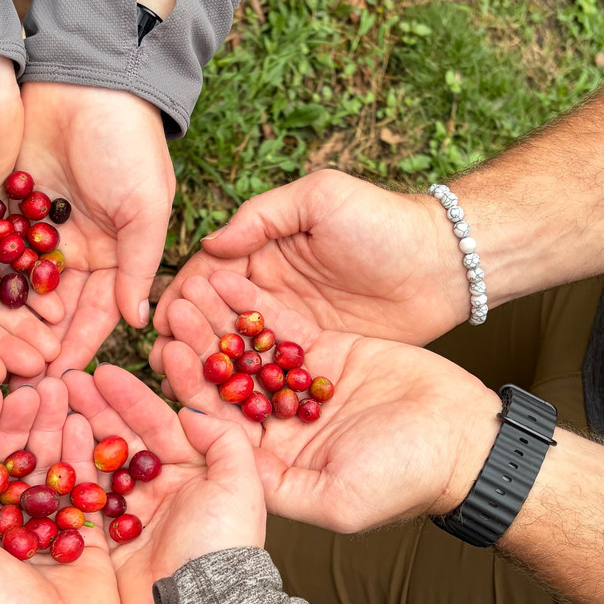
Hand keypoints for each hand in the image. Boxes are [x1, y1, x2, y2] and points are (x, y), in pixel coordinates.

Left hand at [0, 379, 121, 603]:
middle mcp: (8, 525)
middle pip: (13, 457)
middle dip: (21, 419)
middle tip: (34, 384)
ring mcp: (50, 529)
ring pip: (50, 465)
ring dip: (53, 426)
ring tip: (61, 389)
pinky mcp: (90, 537)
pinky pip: (87, 487)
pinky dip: (86, 454)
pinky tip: (86, 421)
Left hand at [15, 83, 176, 375]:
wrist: (89, 77)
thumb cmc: (129, 143)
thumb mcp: (146, 206)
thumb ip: (138, 263)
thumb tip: (139, 321)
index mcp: (113, 254)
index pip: (95, 312)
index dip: (77, 344)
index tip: (57, 377)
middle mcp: (75, 250)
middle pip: (51, 308)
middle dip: (35, 341)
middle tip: (14, 376)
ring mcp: (38, 230)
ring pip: (17, 286)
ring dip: (4, 318)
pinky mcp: (7, 206)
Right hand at [64, 366, 263, 603]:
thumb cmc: (224, 543)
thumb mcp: (240, 482)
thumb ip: (223, 437)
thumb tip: (189, 409)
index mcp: (195, 472)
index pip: (158, 423)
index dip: (130, 397)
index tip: (100, 372)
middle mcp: (162, 490)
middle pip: (122, 438)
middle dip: (95, 407)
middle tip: (63, 379)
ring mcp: (132, 515)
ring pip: (98, 463)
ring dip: (74, 433)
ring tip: (46, 404)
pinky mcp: (106, 542)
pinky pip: (81, 500)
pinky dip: (65, 474)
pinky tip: (43, 449)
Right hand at [151, 170, 470, 375]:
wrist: (443, 265)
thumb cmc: (383, 221)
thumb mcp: (321, 198)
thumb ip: (264, 216)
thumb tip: (212, 244)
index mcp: (266, 252)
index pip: (213, 275)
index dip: (187, 296)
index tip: (163, 318)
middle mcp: (272, 293)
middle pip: (219, 318)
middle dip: (189, 336)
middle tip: (160, 358)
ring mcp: (292, 330)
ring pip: (240, 351)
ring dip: (211, 367)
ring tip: (181, 383)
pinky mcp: (315, 360)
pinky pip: (273, 376)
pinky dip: (249, 389)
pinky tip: (225, 405)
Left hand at [153, 271, 502, 533]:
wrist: (466, 439)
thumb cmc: (406, 478)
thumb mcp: (337, 498)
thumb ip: (275, 485)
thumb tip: (217, 453)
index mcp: (273, 462)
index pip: (219, 423)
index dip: (191, 388)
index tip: (167, 352)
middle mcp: (280, 425)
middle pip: (227, 381)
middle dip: (198, 344)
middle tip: (171, 308)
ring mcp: (301, 387)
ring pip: (250, 350)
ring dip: (220, 319)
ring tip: (192, 284)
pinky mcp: (326, 355)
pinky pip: (284, 327)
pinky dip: (258, 305)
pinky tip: (232, 277)